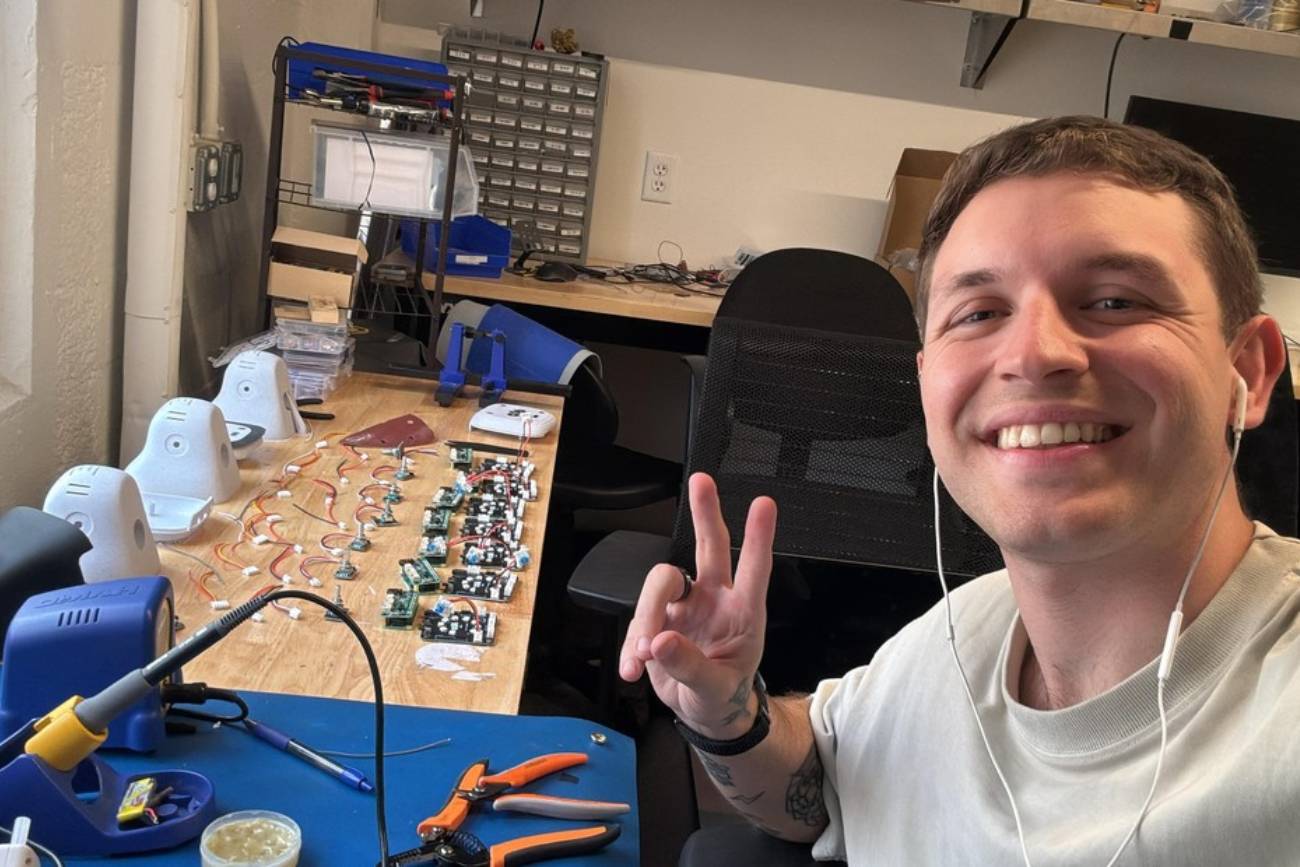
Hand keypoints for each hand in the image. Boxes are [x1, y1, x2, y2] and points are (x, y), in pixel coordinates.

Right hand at [619, 472, 775, 739]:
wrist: (704, 714)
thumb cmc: (723, 695)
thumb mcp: (715, 690)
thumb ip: (690, 667)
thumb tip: (660, 641)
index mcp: (743, 613)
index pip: (754, 570)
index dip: (758, 537)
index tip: (764, 504)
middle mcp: (714, 600)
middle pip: (709, 547)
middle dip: (705, 513)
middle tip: (702, 481)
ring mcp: (684, 607)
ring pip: (659, 582)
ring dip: (646, 617)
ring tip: (644, 657)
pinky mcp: (656, 620)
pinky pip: (636, 620)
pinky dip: (630, 646)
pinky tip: (632, 669)